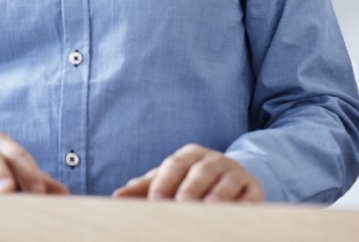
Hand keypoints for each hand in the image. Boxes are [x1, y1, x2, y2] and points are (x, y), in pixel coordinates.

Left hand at [112, 144, 263, 201]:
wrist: (235, 178)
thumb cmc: (193, 182)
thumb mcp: (171, 180)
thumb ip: (146, 187)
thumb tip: (117, 197)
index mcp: (189, 155)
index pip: (173, 166)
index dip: (163, 184)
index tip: (155, 204)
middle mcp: (213, 160)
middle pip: (199, 173)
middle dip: (188, 191)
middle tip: (180, 209)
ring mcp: (235, 174)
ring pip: (225, 185)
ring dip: (215, 200)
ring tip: (206, 213)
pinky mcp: (255, 190)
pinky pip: (251, 198)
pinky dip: (243, 208)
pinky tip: (233, 217)